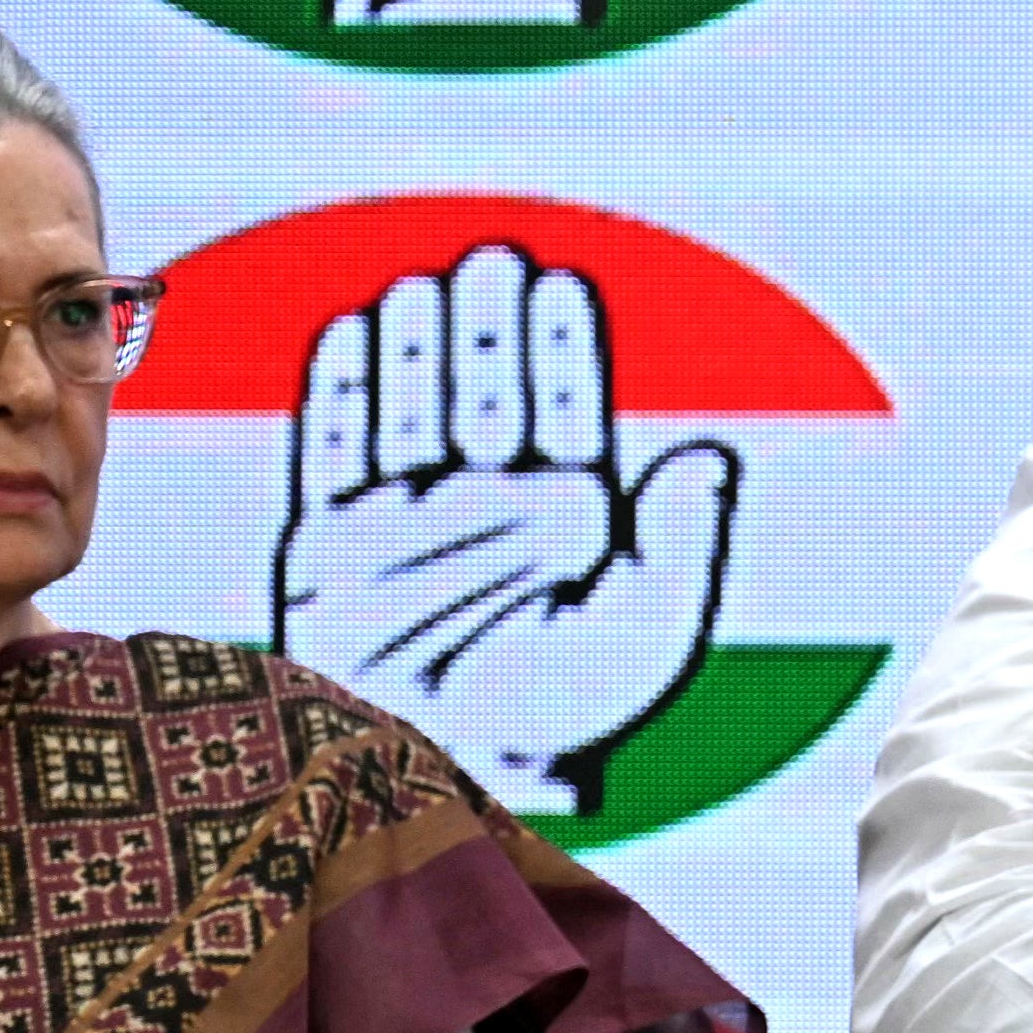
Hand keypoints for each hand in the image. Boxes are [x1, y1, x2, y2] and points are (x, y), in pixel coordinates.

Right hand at [274, 240, 737, 822]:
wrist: (446, 771)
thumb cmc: (556, 709)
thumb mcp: (646, 631)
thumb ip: (686, 545)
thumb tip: (709, 457)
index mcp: (561, 514)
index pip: (562, 410)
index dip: (560, 347)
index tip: (561, 285)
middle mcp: (481, 504)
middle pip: (484, 395)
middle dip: (488, 330)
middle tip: (492, 262)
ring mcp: (401, 517)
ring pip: (412, 408)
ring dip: (418, 346)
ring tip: (427, 287)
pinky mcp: (323, 541)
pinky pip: (331, 452)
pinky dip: (340, 395)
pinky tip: (350, 333)